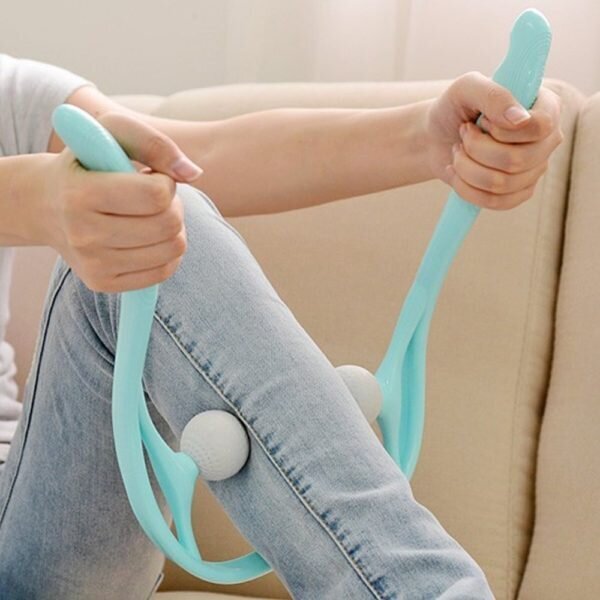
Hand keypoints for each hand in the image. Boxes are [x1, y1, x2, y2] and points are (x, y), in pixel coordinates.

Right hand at [43, 112, 202, 292]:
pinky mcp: (102, 283)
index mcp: (80, 194)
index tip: (151, 177)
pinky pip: (164, 271)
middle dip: (172, 206)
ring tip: (149, 216)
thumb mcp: (111, 134)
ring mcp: (92, 264)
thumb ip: (154, 143)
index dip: (165, 183)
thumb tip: (193, 173)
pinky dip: (167, 253)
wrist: (44, 205)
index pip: (156, 196)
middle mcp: (82, 235)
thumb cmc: (87, 163)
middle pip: (169, 225)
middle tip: (153, 199)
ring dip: (172, 229)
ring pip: (172, 249)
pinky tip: (148, 238)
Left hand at [425, 71, 562, 209]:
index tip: (482, 120)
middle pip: (516, 160)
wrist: (435, 136)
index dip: (502, 129)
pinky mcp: (518, 193)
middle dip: (476, 149)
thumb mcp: (466, 88)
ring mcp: (534, 169)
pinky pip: (496, 202)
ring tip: (457, 152)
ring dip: (466, 167)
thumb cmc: (454, 108)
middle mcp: (546, 140)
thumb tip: (520, 119)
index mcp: (546, 107)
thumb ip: (493, 95)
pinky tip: (457, 173)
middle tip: (463, 134)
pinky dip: (466, 188)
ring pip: (501, 183)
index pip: (540, 127)